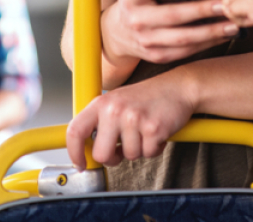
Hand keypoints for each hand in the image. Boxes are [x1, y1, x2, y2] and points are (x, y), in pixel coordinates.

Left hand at [65, 72, 196, 170]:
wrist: (177, 87)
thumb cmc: (147, 97)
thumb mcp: (117, 102)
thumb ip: (101, 123)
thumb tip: (87, 150)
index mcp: (102, 103)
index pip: (76, 131)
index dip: (75, 152)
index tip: (81, 164)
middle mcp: (114, 110)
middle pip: (102, 154)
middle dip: (113, 158)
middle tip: (123, 149)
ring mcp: (134, 119)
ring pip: (129, 156)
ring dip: (139, 149)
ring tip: (145, 131)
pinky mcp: (153, 128)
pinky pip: (148, 154)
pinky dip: (154, 148)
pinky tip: (157, 133)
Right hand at [101, 0, 236, 65]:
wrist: (119, 32)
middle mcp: (136, 21)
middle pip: (170, 16)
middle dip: (198, 10)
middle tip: (222, 3)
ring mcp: (147, 41)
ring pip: (182, 38)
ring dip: (210, 32)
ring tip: (233, 23)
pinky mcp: (158, 56)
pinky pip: (186, 51)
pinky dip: (207, 43)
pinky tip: (224, 35)